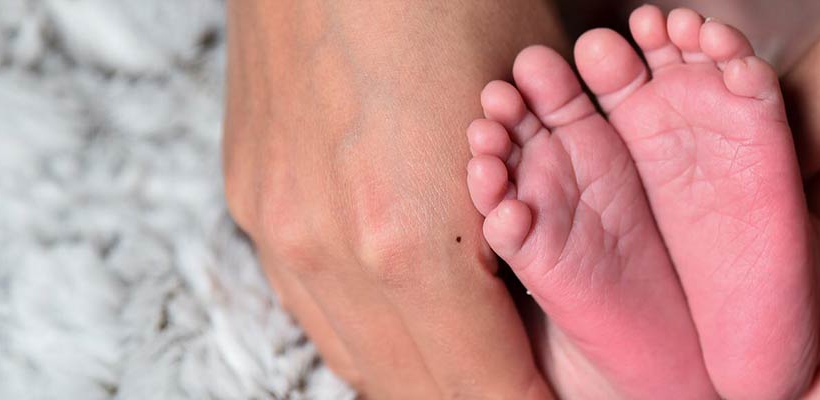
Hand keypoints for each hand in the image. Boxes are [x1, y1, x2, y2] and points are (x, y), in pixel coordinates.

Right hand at [222, 1, 561, 397]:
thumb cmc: (462, 0)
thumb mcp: (543, 114)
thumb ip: (546, 227)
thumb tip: (567, 299)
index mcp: (417, 245)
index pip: (486, 393)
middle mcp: (334, 257)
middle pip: (418, 393)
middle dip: (484, 398)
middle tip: (535, 389)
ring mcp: (281, 231)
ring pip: (358, 360)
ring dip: (425, 374)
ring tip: (484, 364)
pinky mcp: (253, 200)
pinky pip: (314, 307)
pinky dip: (370, 330)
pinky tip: (413, 314)